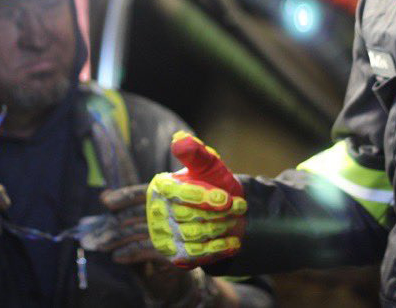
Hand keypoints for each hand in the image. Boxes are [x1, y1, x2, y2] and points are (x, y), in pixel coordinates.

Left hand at [98, 184, 204, 304]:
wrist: (188, 262)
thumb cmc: (164, 232)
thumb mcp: (147, 215)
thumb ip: (127, 205)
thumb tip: (103, 194)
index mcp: (167, 196)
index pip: (142, 193)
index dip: (123, 197)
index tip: (106, 202)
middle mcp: (172, 210)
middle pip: (135, 213)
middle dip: (113, 223)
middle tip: (95, 233)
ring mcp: (174, 230)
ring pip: (136, 231)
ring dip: (115, 239)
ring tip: (101, 246)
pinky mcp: (174, 251)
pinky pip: (145, 248)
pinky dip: (129, 252)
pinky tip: (117, 257)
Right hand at [146, 132, 245, 268]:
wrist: (223, 213)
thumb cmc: (212, 184)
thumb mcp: (208, 165)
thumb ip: (196, 153)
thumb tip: (180, 139)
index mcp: (161, 186)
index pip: (178, 194)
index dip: (203, 197)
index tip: (226, 199)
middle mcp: (156, 212)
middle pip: (189, 216)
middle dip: (218, 213)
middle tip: (238, 208)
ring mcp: (163, 235)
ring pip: (194, 236)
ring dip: (221, 228)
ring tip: (235, 221)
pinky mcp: (174, 256)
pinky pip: (196, 255)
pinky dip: (218, 248)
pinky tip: (233, 242)